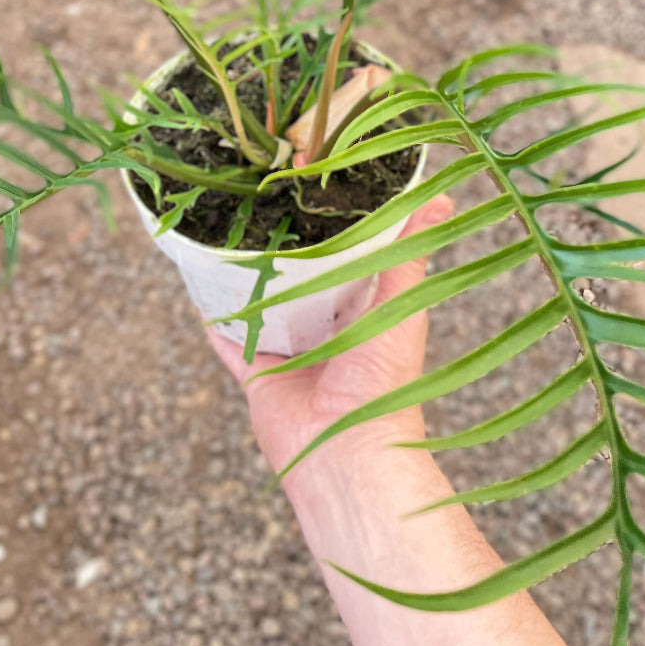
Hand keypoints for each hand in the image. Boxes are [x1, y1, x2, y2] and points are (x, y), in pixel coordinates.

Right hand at [209, 194, 453, 480]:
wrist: (346, 452)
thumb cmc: (385, 382)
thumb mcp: (402, 304)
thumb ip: (411, 254)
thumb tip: (443, 196)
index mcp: (366, 317)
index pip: (350, 266)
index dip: (338, 233)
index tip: (320, 193)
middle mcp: (329, 335)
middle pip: (303, 286)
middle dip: (287, 255)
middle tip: (267, 208)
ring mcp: (292, 356)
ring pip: (265, 310)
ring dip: (250, 283)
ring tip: (230, 239)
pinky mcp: (259, 375)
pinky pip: (230, 343)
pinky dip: (216, 322)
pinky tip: (201, 291)